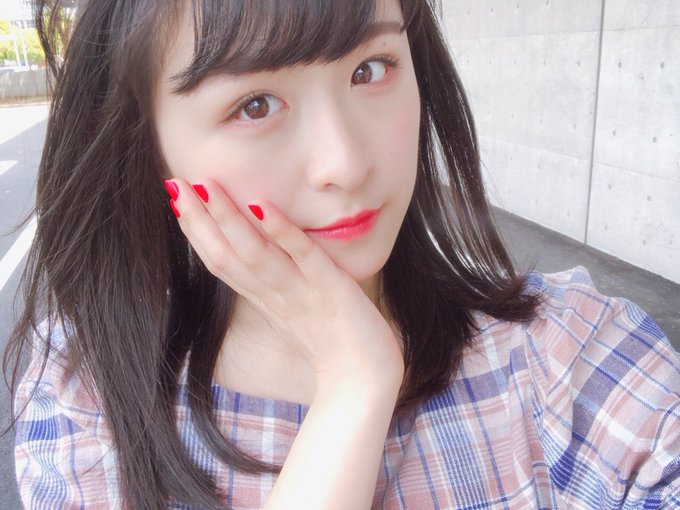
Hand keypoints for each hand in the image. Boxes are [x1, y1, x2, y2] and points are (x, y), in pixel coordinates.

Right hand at [165, 178, 403, 391]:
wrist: (364, 384)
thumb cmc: (335, 346)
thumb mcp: (298, 310)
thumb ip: (279, 285)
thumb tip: (264, 259)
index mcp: (266, 300)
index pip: (222, 262)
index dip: (197, 232)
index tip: (177, 199)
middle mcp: (276, 296)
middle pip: (227, 256)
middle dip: (199, 220)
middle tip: (173, 182)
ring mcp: (301, 293)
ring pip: (256, 254)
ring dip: (229, 219)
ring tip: (206, 186)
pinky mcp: (331, 290)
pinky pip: (303, 258)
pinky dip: (282, 232)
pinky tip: (263, 206)